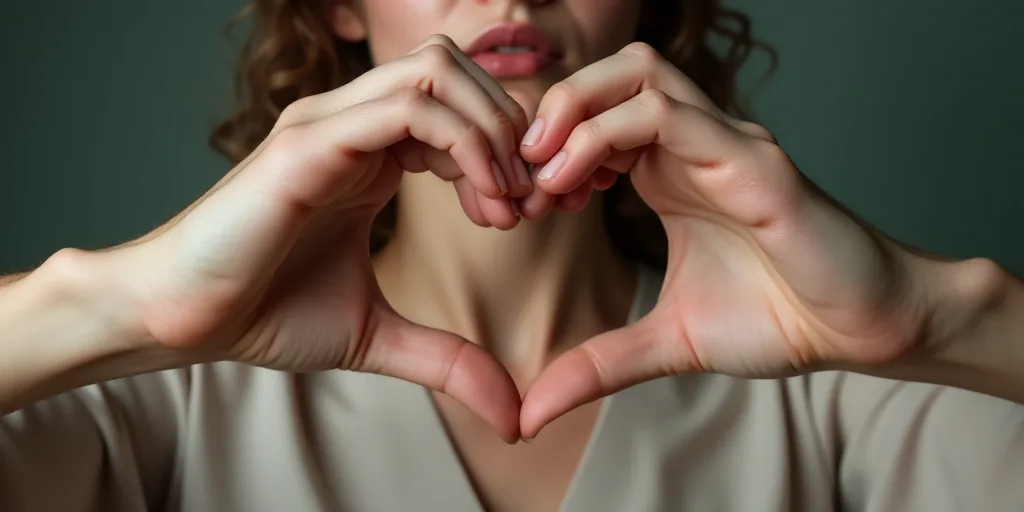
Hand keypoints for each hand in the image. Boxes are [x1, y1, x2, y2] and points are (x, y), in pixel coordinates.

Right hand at [113, 35, 530, 441]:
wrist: (183, 319)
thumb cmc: (266, 312)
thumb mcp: (379, 336)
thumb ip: (448, 358)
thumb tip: (511, 412)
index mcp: (371, 152)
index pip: (461, 106)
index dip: (509, 151)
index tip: (528, 213)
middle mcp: (352, 123)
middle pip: (459, 71)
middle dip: (511, 130)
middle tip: (527, 202)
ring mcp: (329, 125)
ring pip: (438, 73)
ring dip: (490, 132)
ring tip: (502, 204)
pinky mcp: (307, 144)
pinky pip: (406, 109)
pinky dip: (462, 144)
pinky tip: (477, 201)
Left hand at [518, 43, 929, 437]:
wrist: (862, 331)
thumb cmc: (779, 318)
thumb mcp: (667, 341)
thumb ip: (598, 365)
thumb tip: (532, 413)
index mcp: (671, 170)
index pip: (597, 114)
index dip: (546, 146)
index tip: (520, 201)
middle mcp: (696, 144)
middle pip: (614, 71)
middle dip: (554, 109)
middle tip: (521, 171)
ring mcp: (726, 145)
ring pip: (639, 73)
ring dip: (576, 112)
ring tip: (545, 173)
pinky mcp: (754, 164)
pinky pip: (672, 116)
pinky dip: (610, 135)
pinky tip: (582, 187)